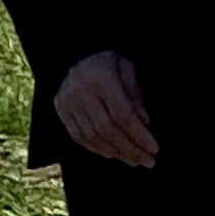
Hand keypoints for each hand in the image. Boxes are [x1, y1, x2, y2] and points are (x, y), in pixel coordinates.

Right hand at [54, 51, 160, 166]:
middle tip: (147, 161)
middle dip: (130, 148)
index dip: (138, 135)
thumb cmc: (108, 62)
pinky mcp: (60, 109)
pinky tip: (112, 153)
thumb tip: (144, 122)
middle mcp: (80, 91)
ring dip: (116, 152)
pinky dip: (96, 148)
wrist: (76, 53)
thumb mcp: (127, 69)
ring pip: (92, 136)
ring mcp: (67, 101)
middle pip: (107, 129)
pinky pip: (78, 136)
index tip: (154, 149)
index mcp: (101, 78)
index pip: (122, 114)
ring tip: (133, 160)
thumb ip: (136, 95)